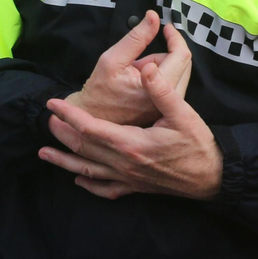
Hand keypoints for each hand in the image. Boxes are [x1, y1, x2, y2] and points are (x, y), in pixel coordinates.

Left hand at [40, 63, 223, 200]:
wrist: (212, 177)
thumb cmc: (198, 144)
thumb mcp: (183, 113)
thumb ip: (161, 91)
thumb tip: (145, 69)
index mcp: (131, 143)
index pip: (90, 128)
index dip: (69, 115)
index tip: (53, 105)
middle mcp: (124, 163)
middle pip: (83, 148)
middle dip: (63, 134)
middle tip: (47, 121)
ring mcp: (128, 178)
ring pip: (87, 171)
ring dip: (65, 161)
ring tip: (45, 153)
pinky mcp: (135, 188)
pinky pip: (105, 190)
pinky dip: (88, 185)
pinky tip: (79, 181)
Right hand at [64, 11, 191, 126]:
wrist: (91, 117)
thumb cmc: (98, 89)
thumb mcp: (112, 58)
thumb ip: (137, 37)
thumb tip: (154, 16)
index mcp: (155, 88)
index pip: (180, 56)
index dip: (175, 37)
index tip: (166, 27)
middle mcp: (166, 101)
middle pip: (183, 64)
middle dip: (164, 54)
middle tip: (138, 59)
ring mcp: (166, 108)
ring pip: (178, 74)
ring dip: (160, 66)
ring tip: (135, 72)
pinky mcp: (163, 111)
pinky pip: (172, 85)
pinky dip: (160, 77)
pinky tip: (141, 82)